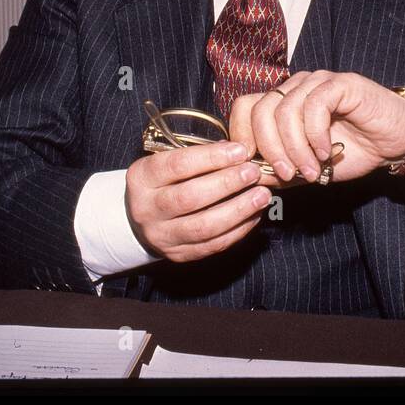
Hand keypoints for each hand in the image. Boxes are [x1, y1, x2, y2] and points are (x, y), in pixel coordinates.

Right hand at [124, 140, 270, 262]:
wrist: (144, 217)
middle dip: (227, 183)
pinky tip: (254, 215)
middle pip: (190, 197)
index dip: (212, 158)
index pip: (177, 165)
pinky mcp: (178, 254)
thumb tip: (238, 152)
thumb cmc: (164, 182)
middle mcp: (146, 209)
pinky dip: (238, 230)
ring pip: (204, 226)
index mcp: (142, 178)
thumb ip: (199, 156)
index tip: (240, 151)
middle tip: (253, 172)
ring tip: (262, 195)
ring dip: (238, 210)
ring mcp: (161, 235)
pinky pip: (212, 245)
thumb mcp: (169, 161)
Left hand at [227, 71, 404, 186]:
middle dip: (269, 148)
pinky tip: (327, 151)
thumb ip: (280, 171)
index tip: (251, 166)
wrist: (395, 142)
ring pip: (285, 110)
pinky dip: (316, 135)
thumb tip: (250, 177)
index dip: (241, 135)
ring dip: (296, 147)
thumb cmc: (354, 152)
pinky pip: (315, 105)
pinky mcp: (339, 83)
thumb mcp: (308, 169)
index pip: (244, 107)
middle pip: (260, 109)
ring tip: (311, 170)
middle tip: (287, 174)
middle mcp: (295, 87)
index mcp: (282, 103)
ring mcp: (316, 82)